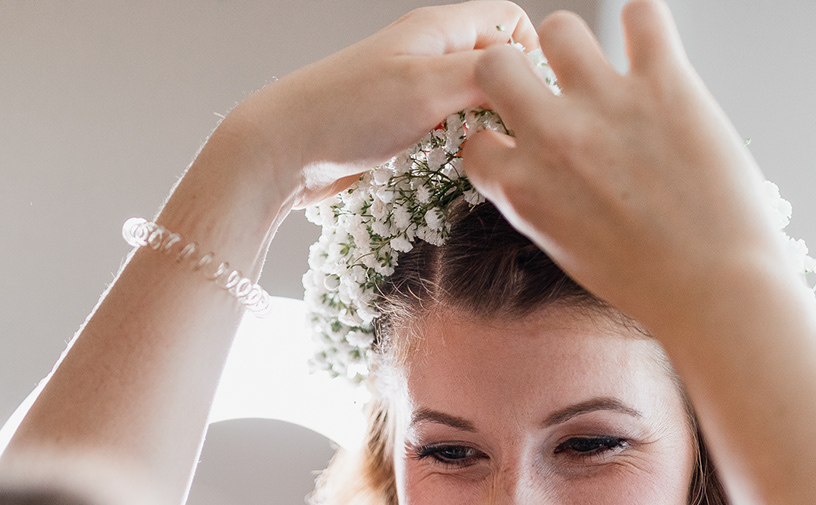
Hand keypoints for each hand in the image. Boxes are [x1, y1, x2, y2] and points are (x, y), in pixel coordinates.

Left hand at [224, 2, 538, 208]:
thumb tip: (530, 79)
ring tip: (481, 156)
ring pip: (472, 103)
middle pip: (495, 66)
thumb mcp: (428, 86)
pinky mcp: (397, 127)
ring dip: (482, 129)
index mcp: (438, 28)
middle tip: (513, 139)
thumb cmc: (347, 112)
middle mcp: (427, 53)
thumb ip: (487, 76)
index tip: (535, 102)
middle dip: (509, 99)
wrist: (279, 150)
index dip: (531, 58)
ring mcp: (411, 90)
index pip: (511, 22)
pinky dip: (456, 149)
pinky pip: (445, 131)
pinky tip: (451, 170)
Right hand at [459, 2, 789, 335]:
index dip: (498, 141)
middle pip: (496, 66)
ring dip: (574, 46)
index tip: (524, 146)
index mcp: (522, 189)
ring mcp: (607, 105)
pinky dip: (645, 26)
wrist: (715, 291)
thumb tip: (543, 173)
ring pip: (560, 29)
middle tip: (548, 91)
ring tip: (602, 70)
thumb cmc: (648, 284)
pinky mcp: (665, 84)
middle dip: (515, 73)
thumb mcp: (567, 251)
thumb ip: (541, 203)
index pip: (475, 142)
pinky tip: (653, 54)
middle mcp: (553, 139)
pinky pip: (643, 15)